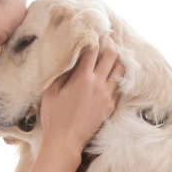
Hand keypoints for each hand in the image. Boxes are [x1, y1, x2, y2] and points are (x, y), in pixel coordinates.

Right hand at [40, 36, 123, 153]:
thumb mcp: (50, 91)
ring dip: (116, 60)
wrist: (65, 142)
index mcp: (83, 78)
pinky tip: (110, 75)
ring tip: (110, 55)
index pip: (93, 50)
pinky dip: (116, 77)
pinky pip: (119, 86)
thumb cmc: (54, 116)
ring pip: (120, 70)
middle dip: (109, 43)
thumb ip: (61, 72)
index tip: (93, 30)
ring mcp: (107, 96)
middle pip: (111, 56)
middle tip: (105, 37)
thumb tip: (68, 57)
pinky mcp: (110, 107)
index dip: (94, 37)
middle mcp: (99, 85)